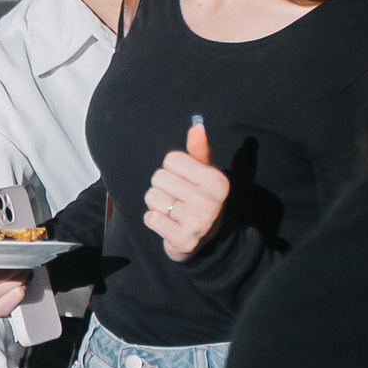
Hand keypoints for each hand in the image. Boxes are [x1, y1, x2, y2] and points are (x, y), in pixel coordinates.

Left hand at [145, 118, 228, 262]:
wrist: (204, 241)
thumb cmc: (200, 197)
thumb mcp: (204, 173)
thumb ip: (199, 150)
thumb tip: (197, 126)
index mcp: (218, 181)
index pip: (171, 159)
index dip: (172, 169)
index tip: (185, 181)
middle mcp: (211, 202)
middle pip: (158, 177)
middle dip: (162, 187)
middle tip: (178, 198)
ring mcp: (199, 223)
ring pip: (152, 197)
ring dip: (156, 204)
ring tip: (172, 211)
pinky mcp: (183, 240)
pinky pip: (150, 218)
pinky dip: (154, 220)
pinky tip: (169, 224)